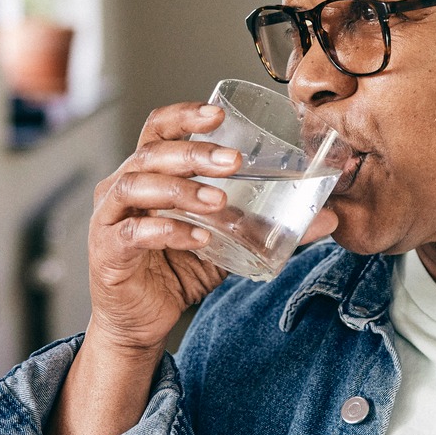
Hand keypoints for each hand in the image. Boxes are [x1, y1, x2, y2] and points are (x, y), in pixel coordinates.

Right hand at [86, 100, 339, 354]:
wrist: (142, 319)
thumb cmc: (178, 267)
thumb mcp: (229, 242)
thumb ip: (268, 225)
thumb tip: (329, 217)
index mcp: (150, 172)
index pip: (159, 128)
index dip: (185, 116)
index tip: (218, 114)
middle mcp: (123, 186)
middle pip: (151, 152)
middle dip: (194, 153)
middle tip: (233, 162)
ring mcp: (110, 217)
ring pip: (137, 186)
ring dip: (181, 189)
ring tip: (219, 201)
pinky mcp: (107, 251)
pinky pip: (133, 234)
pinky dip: (166, 231)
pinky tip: (198, 237)